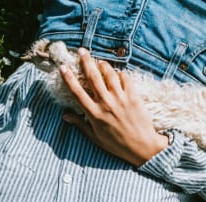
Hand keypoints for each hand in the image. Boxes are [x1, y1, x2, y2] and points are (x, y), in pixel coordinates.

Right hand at [59, 49, 168, 165]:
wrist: (142, 147)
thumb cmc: (117, 145)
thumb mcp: (96, 138)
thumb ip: (80, 124)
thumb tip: (65, 116)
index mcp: (94, 114)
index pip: (77, 92)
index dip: (68, 78)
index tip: (63, 67)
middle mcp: (106, 104)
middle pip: (92, 77)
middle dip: (86, 61)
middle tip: (82, 51)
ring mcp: (120, 99)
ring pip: (109, 73)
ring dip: (103, 65)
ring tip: (100, 62)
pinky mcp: (133, 96)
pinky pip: (125, 78)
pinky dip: (120, 74)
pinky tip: (118, 75)